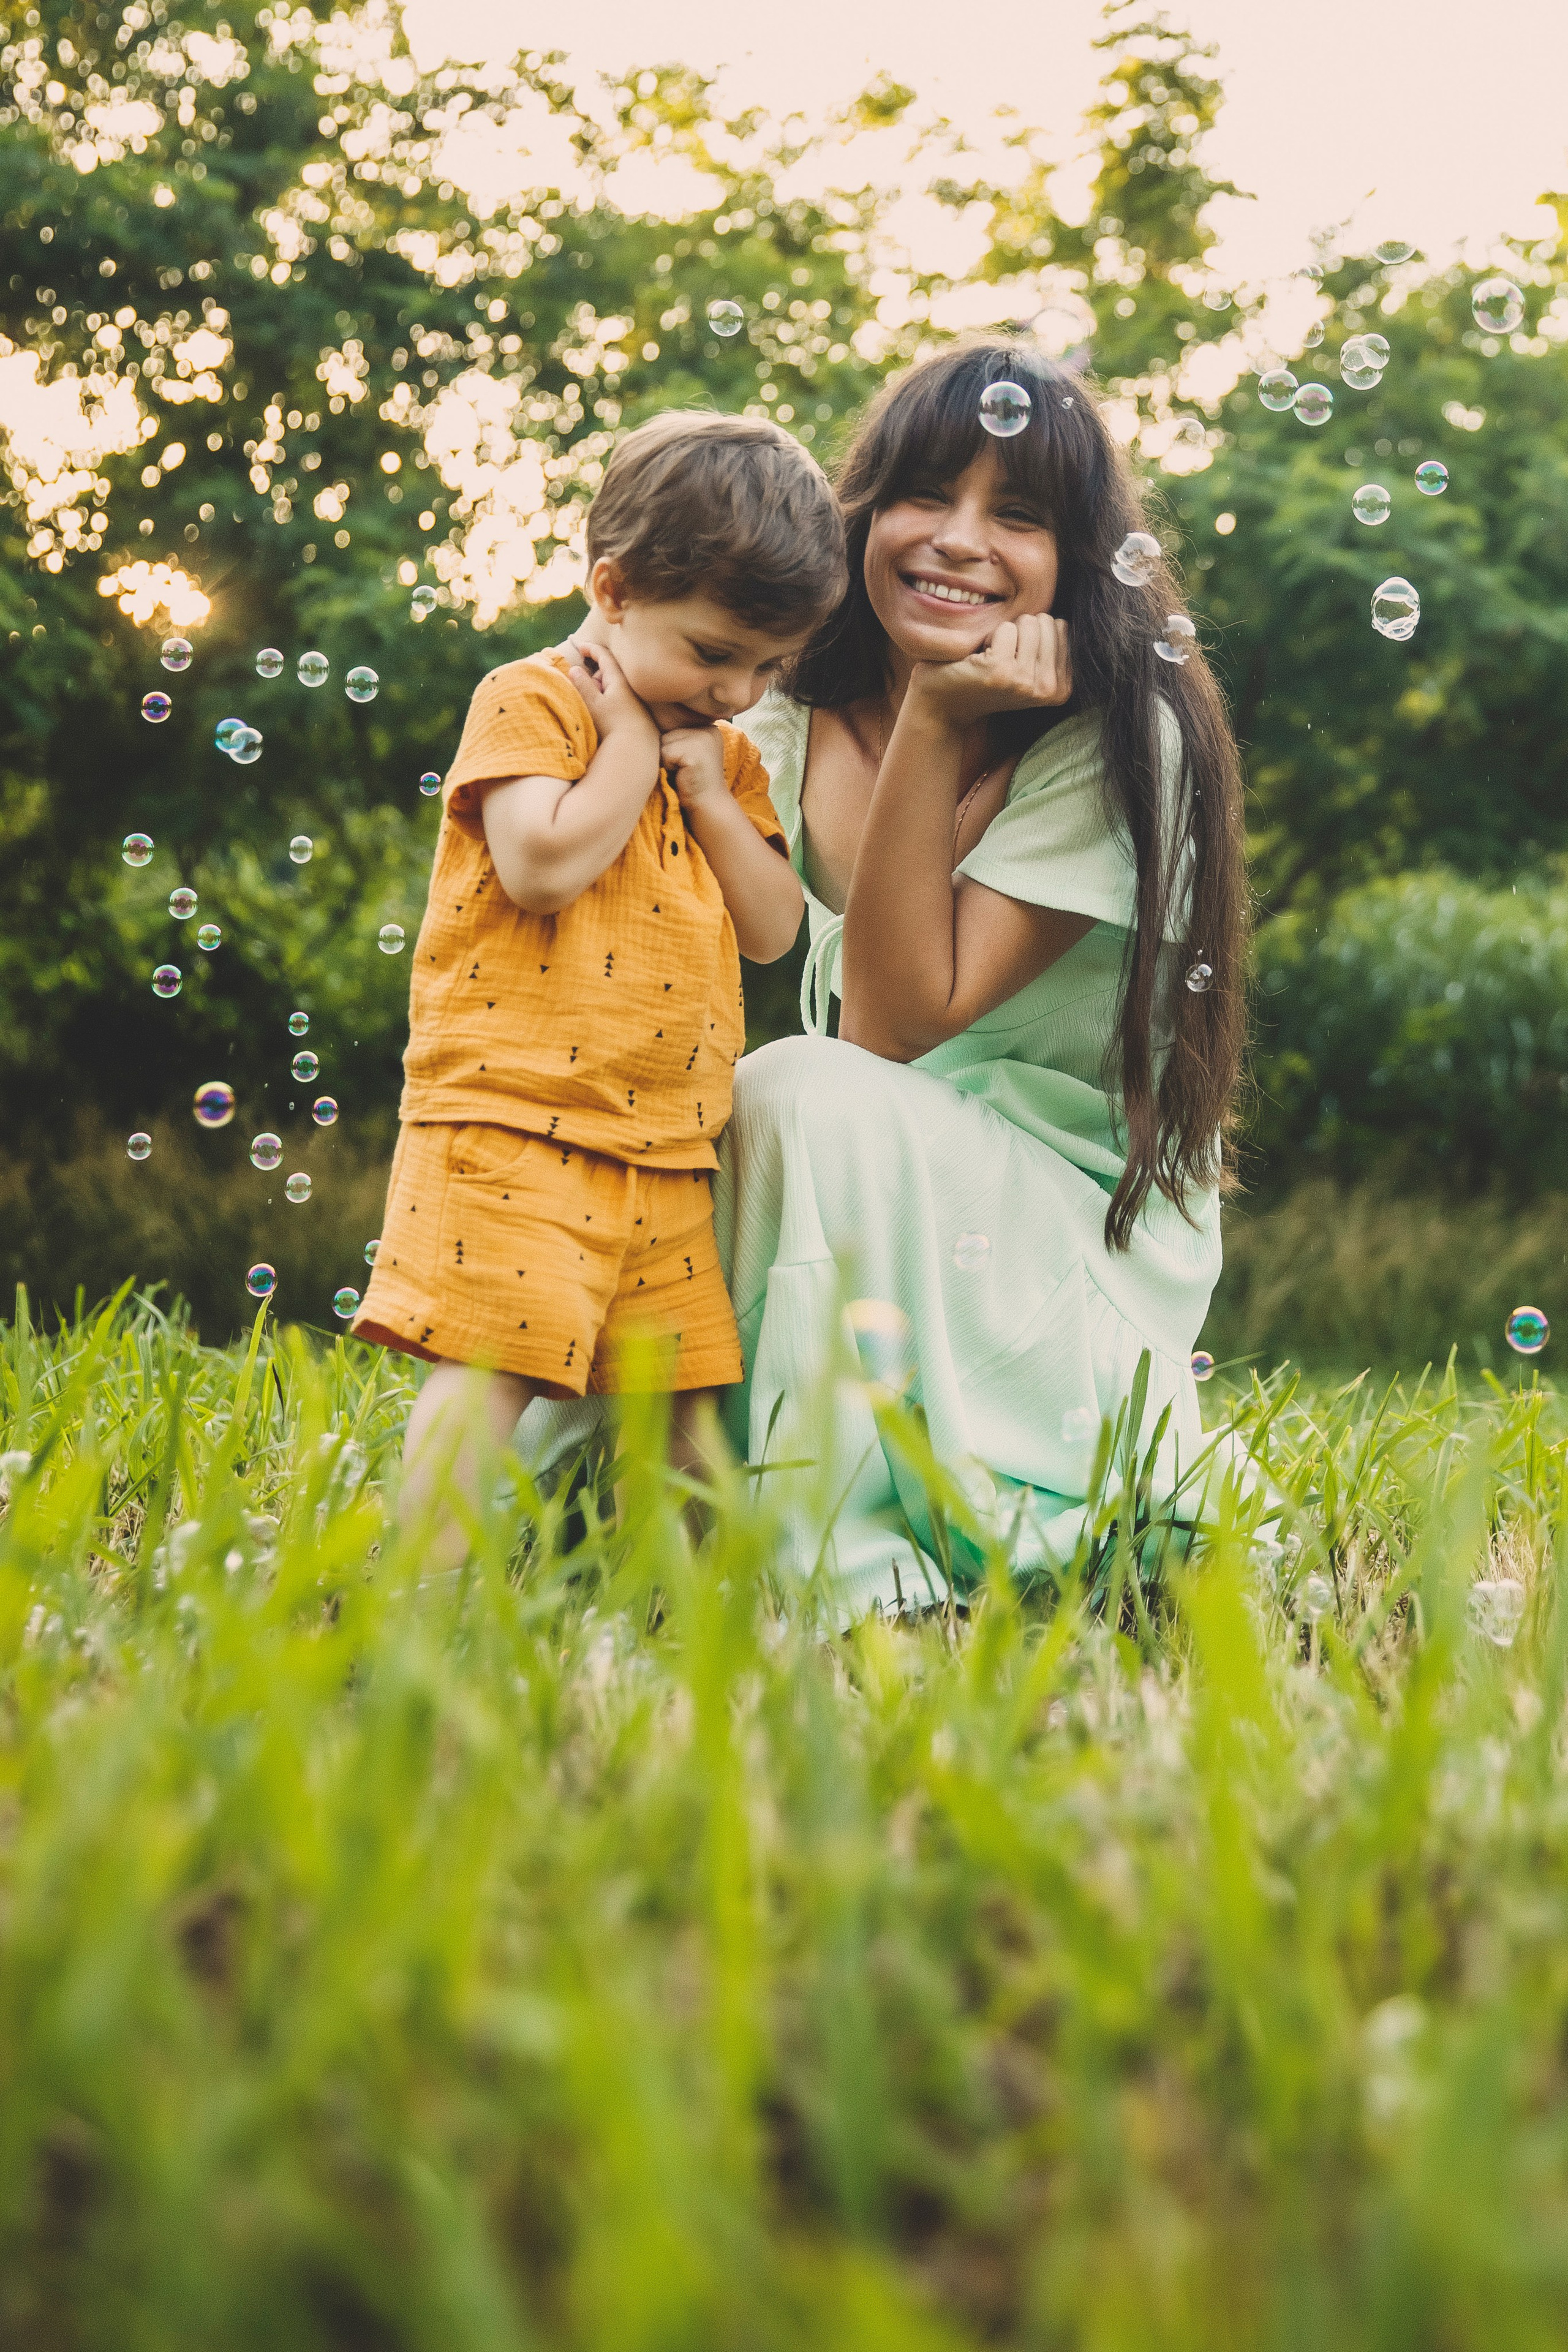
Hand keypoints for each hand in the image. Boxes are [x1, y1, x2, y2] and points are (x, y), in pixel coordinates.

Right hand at [566, 640, 658, 755]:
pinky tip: (606, 717)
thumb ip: (583, 685)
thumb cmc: (613, 725)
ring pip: (612, 686)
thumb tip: (574, 669)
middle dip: (594, 676)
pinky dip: (608, 701)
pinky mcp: (637, 712)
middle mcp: (629, 686)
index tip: (578, 646)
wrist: (636, 748)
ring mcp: (634, 698)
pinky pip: (618, 699)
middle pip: (608, 671)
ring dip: (601, 690)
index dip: (590, 648)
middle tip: (586, 691)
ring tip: (596, 708)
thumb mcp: (594, 704)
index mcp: (618, 679)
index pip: (604, 655)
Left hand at [660, 723, 727, 811]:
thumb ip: (678, 735)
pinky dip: (668, 767)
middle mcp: (708, 729)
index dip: (673, 747)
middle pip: (668, 733)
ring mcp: (703, 738)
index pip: (674, 727)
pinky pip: (665, 753)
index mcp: (708, 727)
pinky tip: (683, 774)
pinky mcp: (694, 751)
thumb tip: (649, 722)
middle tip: (684, 768)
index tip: (686, 762)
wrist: (708, 804)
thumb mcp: (688, 751)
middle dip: (669, 752)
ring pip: (664, 742)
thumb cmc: (693, 780)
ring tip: (683, 771)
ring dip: (667, 759)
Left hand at [907, 613, 1071, 731]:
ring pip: (1028, 622)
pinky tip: (979, 661)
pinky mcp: (1002, 672)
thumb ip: (1051, 646)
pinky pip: (1005, 628)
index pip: (1062, 628)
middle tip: (1002, 658)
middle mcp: (1048, 689)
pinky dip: (988, 636)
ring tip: (991, 659)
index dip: (1033, 635)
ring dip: (1004, 633)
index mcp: (1061, 688)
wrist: (944, 704)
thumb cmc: (986, 677)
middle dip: (1020, 631)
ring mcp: (1026, 682)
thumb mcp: (1029, 666)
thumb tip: (1063, 620)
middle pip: (1046, 622)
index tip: (1017, 658)